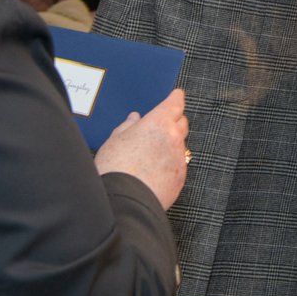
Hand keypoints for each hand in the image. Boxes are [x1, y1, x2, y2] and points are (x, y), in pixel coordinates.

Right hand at [94, 88, 189, 209]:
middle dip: (174, 120)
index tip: (176, 94)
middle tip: (162, 123)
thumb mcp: (115, 141)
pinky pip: (178, 164)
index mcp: (158, 123)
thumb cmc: (115, 168)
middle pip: (182, 123)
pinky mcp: (180, 178)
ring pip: (180, 145)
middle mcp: (174, 138)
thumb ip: (128, 126)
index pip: (174, 104)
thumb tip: (134, 118)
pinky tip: (156, 169)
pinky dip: (171, 162)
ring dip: (171, 143)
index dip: (176, 98)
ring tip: (153, 151)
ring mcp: (179, 159)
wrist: (125, 201)